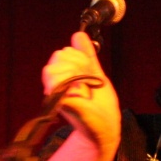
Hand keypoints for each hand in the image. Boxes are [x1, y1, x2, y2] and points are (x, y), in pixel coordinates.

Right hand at [41, 31, 120, 152]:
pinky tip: (81, 95)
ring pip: (54, 67)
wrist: (106, 126)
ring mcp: (55, 92)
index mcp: (64, 75)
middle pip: (59, 55)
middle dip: (79, 65)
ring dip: (75, 75)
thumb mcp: (96, 74)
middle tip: (89, 83)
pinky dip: (73, 85)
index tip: (90, 74)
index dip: (80, 58)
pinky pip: (56, 81)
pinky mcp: (57, 101)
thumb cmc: (101, 105)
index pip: (65, 52)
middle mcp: (56, 82)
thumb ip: (87, 56)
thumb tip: (78, 34)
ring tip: (84, 90)